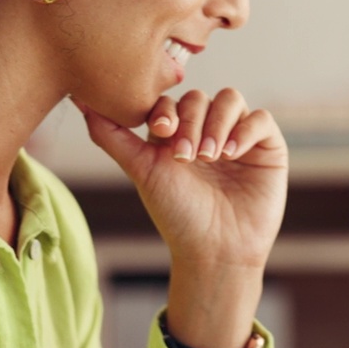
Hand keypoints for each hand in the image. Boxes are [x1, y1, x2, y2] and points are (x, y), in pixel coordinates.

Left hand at [77, 88, 288, 270]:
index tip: (163, 132)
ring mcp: (239, 136)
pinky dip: (244, 131)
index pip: (173, 100)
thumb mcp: (142, 171)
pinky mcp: (268, 146)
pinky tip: (230, 155)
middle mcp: (209, 130)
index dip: (168, 110)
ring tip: (209, 156)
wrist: (216, 250)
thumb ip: (112, 136)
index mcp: (179, 133)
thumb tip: (80, 100)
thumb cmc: (177, 215)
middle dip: (192, 122)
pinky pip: (260, 119)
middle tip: (186, 156)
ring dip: (217, 124)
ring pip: (231, 100)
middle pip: (201, 98)